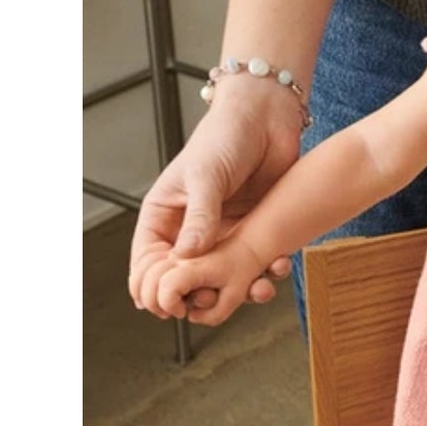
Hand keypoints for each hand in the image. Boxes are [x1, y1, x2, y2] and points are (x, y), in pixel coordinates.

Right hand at [128, 82, 298, 310]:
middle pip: (187, 279)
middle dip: (201, 295)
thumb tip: (186, 258)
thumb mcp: (206, 176)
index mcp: (164, 216)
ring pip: (226, 277)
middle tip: (216, 301)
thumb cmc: (225, 137)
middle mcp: (191, 230)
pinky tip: (278, 268)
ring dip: (241, 289)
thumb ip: (199, 216)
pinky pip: (257, 262)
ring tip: (258, 290)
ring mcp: (225, 233)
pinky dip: (268, 271)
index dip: (154, 288)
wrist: (267, 119)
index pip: (148, 262)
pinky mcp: (255, 231)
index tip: (171, 306)